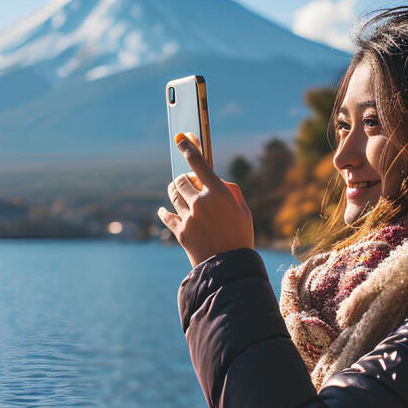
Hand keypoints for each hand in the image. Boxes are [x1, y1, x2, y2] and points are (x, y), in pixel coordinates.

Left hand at [158, 132, 254, 267]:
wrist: (229, 268)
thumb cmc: (240, 237)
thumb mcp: (243, 211)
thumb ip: (230, 192)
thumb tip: (215, 180)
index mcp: (219, 193)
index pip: (199, 163)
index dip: (188, 148)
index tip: (181, 139)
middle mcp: (201, 202)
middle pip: (182, 180)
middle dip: (183, 178)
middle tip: (186, 179)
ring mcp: (189, 217)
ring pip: (174, 195)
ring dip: (175, 191)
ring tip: (178, 192)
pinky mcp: (180, 231)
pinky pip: (166, 215)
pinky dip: (165, 211)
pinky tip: (164, 210)